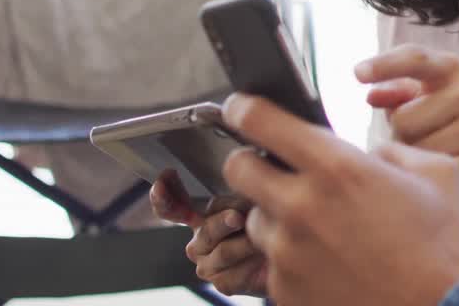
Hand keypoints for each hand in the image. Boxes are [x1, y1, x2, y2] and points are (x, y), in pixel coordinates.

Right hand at [150, 173, 266, 295]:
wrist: (294, 256)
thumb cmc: (275, 222)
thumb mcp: (259, 200)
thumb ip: (242, 192)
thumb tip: (242, 177)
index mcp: (203, 215)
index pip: (173, 207)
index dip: (164, 196)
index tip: (166, 178)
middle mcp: (200, 239)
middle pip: (205, 228)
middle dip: (224, 221)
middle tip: (240, 217)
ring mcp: (208, 263)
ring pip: (222, 251)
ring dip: (248, 243)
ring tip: (265, 236)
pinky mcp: (222, 283)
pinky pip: (233, 274)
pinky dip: (253, 264)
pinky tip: (264, 256)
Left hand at [221, 93, 458, 305]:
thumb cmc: (439, 247)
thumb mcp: (438, 175)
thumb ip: (394, 152)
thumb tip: (371, 155)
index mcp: (337, 168)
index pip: (260, 121)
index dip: (243, 109)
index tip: (241, 108)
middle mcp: (300, 206)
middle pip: (237, 169)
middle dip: (250, 162)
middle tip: (272, 168)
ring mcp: (287, 252)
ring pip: (255, 218)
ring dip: (276, 215)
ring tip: (316, 227)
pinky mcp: (283, 289)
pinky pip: (272, 262)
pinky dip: (291, 257)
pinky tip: (327, 261)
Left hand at [357, 45, 458, 218]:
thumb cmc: (439, 129)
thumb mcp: (416, 105)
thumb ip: (394, 95)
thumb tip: (372, 95)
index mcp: (452, 69)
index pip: (415, 59)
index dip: (385, 65)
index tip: (356, 74)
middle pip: (404, 118)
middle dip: (399, 138)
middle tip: (415, 143)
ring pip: (419, 149)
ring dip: (413, 161)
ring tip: (430, 159)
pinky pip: (436, 173)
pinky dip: (429, 181)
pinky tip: (439, 178)